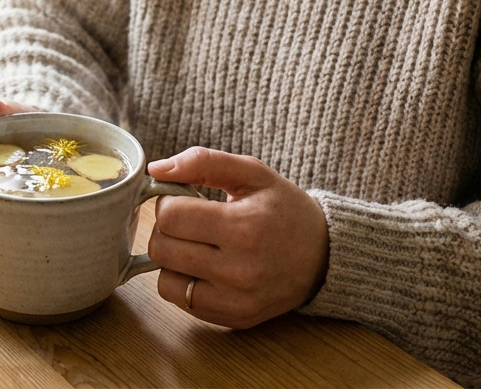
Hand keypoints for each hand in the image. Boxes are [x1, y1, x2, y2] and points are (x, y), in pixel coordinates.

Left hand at [145, 147, 329, 328]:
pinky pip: (180, 302)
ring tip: (197, 246)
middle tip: (189, 222)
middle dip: (167, 229)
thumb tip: (155, 169)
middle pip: (162, 248)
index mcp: (244, 227)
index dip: (169, 202)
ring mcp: (236, 300)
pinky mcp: (233, 318)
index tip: (184, 200)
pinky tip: (205, 268)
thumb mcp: (253, 173)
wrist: (325, 256)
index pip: (170, 216)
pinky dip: (183, 283)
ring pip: (164, 279)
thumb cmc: (286, 210)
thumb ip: (204, 162)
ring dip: (172, 259)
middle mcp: (239, 269)